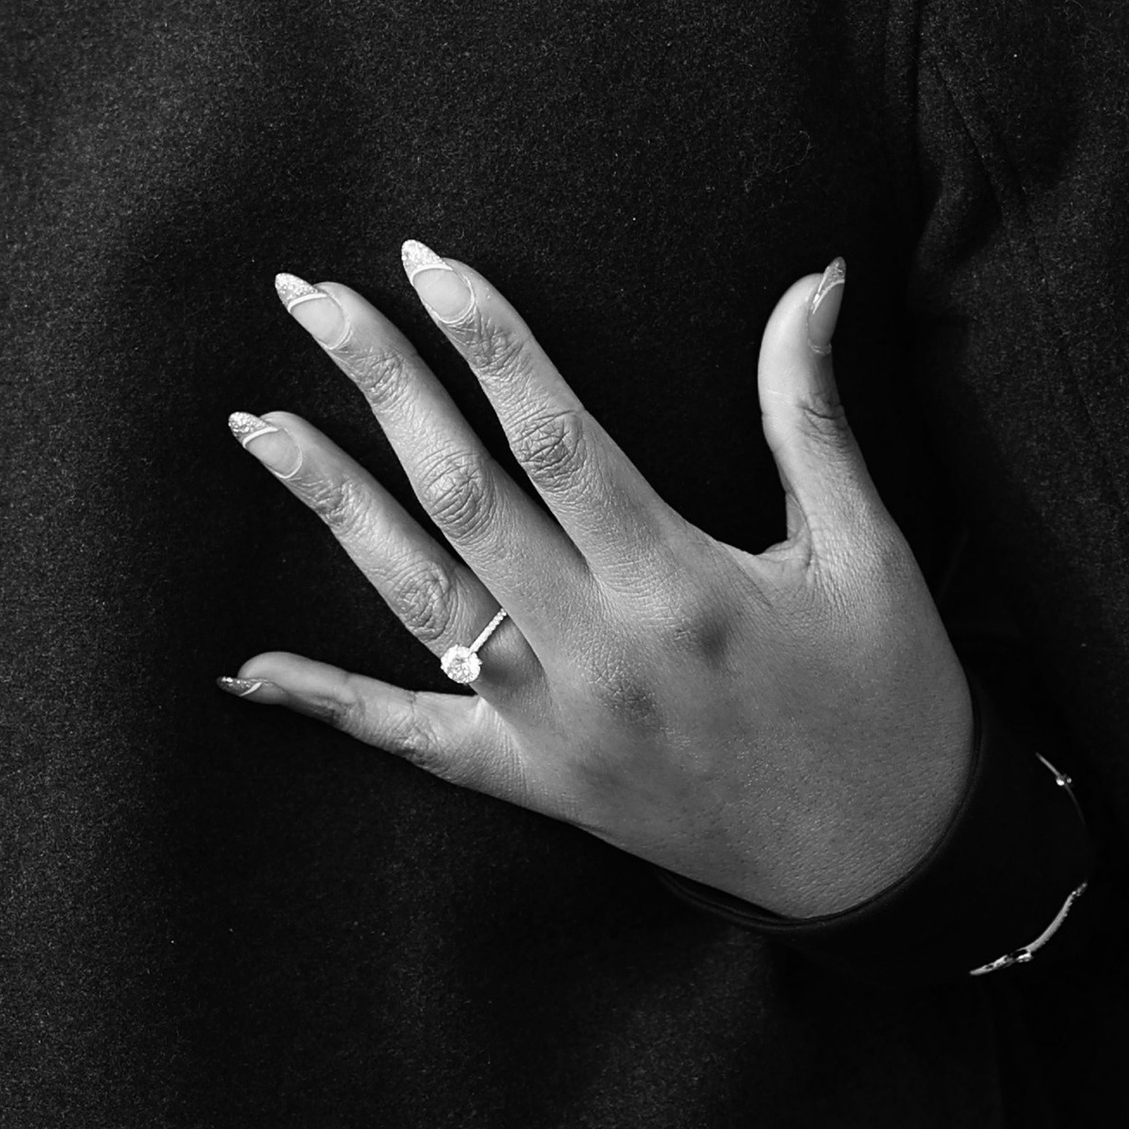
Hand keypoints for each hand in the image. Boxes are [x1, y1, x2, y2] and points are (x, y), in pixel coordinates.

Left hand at [222, 246, 973, 922]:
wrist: (884, 865)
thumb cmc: (885, 692)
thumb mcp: (866, 548)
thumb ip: (810, 413)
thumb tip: (811, 278)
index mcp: (682, 584)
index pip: (556, 436)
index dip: (487, 341)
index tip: (425, 262)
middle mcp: (601, 653)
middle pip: (462, 494)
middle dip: (380, 384)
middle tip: (313, 296)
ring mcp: (553, 726)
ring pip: (415, 596)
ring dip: (330, 502)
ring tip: (256, 422)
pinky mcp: (534, 785)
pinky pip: (411, 738)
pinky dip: (326, 702)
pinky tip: (243, 666)